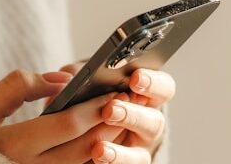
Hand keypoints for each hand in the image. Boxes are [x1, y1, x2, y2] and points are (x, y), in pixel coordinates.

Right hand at [0, 68, 129, 162]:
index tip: (113, 93)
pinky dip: (93, 159)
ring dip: (109, 144)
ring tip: (122, 120)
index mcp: (12, 146)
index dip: (94, 108)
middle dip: (110, 125)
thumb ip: (19, 87)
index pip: (66, 126)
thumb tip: (62, 79)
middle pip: (84, 149)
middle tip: (128, 105)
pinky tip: (102, 142)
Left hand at [48, 62, 175, 162]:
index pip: (163, 87)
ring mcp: (138, 150)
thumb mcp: (87, 80)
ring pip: (139, 156)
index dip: (152, 82)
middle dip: (132, 115)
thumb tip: (67, 80)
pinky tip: (95, 158)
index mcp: (147, 96)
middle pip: (155, 122)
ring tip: (98, 148)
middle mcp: (148, 124)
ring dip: (119, 152)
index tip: (135, 78)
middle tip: (110, 109)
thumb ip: (80, 75)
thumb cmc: (90, 94)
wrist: (79, 129)